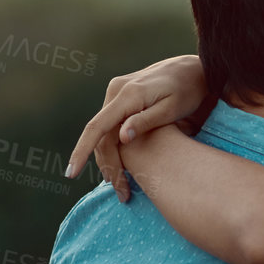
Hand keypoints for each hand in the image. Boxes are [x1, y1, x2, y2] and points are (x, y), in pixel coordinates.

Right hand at [64, 55, 206, 200]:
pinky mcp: (120, 97)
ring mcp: (116, 93)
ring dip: (110, 161)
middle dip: (108, 167)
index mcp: (128, 95)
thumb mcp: (173, 108)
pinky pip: (111, 126)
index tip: (72, 173)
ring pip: (104, 133)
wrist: (192, 70)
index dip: (82, 151)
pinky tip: (123, 167)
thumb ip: (147, 121)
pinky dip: (115, 148)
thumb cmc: (188, 91)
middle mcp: (116, 91)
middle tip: (123, 194)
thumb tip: (122, 138)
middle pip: (101, 136)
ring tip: (123, 188)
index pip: (97, 127)